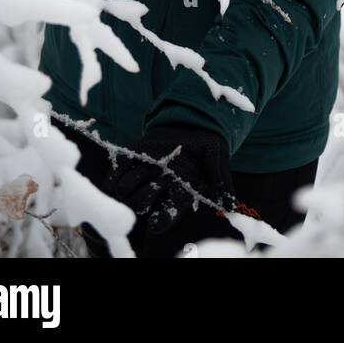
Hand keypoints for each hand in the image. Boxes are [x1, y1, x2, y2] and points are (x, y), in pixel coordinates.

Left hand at [100, 124, 236, 257]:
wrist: (191, 120)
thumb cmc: (206, 143)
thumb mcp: (218, 156)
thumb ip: (222, 179)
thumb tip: (230, 206)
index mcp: (180, 189)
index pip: (169, 212)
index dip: (161, 219)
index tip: (156, 222)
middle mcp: (160, 185)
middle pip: (143, 202)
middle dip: (139, 201)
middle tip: (140, 198)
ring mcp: (144, 172)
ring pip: (126, 189)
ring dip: (124, 190)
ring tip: (124, 188)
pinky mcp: (133, 157)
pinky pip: (117, 173)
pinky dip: (112, 179)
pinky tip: (114, 180)